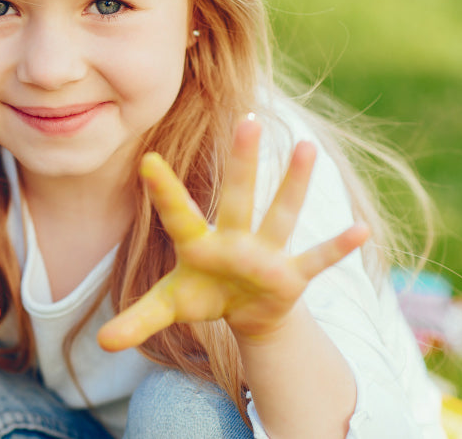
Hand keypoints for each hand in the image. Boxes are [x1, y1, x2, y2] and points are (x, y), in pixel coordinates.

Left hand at [98, 120, 368, 351]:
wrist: (244, 310)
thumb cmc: (203, 294)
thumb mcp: (169, 307)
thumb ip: (137, 319)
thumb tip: (100, 342)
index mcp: (198, 243)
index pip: (177, 212)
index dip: (163, 190)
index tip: (146, 160)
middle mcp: (234, 239)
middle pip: (238, 195)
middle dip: (243, 161)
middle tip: (247, 118)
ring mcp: (266, 253)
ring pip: (281, 213)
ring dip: (295, 184)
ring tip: (307, 147)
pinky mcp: (291, 275)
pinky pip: (317, 260)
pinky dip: (337, 248)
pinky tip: (360, 231)